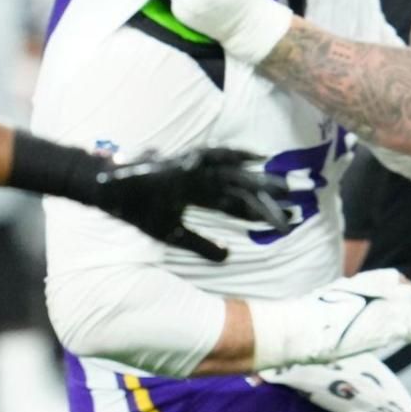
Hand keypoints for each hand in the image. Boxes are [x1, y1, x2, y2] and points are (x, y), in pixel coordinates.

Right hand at [93, 148, 291, 261]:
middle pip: (245, 187)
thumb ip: (202, 244)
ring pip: (237, 174)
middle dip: (273, 192)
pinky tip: (256, 156)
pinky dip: (235, 154)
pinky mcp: (186, 162)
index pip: (239, 204)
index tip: (289, 219)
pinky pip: (214, 156)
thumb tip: (227, 256)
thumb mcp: (175, 234)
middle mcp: (203, 180)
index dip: (264, 212)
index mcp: (201, 194)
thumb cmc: (137, 210)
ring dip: (263, 178)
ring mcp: (195, 170)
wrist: (107, 191)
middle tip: (303, 197)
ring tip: (289, 185)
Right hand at [249, 269, 410, 368]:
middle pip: (409, 294)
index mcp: (361, 281)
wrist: (301, 328)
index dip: (404, 288)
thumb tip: (345, 311)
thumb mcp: (326, 300)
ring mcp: (383, 308)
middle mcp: (375, 290)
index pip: (391, 279)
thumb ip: (344, 302)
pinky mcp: (388, 327)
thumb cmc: (305, 319)